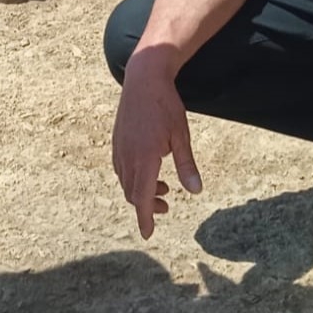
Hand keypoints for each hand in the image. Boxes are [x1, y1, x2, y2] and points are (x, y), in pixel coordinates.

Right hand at [111, 54, 201, 238]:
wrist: (143, 78)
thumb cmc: (166, 106)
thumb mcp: (181, 136)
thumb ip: (186, 166)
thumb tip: (195, 191)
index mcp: (144, 158)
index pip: (142, 198)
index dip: (146, 218)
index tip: (148, 234)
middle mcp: (128, 156)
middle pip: (133, 193)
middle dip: (148, 206)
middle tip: (168, 206)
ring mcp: (119, 148)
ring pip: (126, 181)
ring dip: (141, 191)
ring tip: (163, 188)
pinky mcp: (117, 140)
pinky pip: (121, 168)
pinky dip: (133, 178)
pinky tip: (147, 171)